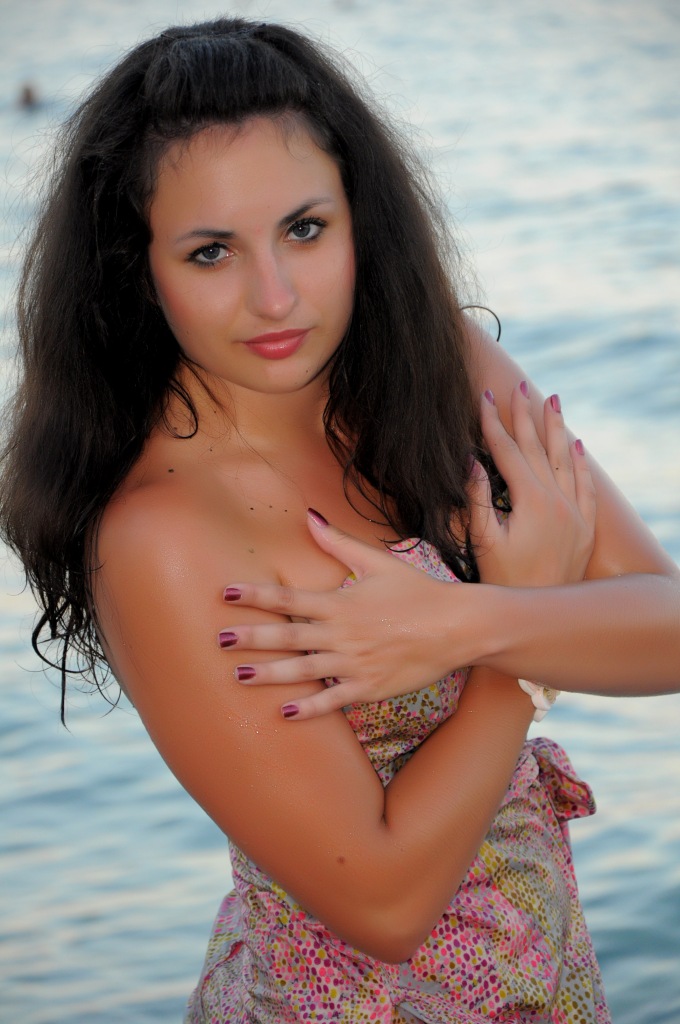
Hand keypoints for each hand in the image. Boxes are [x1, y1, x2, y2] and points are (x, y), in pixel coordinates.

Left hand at [220, 515, 471, 717]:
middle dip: (251, 638)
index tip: (225, 594)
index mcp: (341, 603)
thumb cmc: (418, 592)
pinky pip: (334, 699)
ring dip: (270, 674)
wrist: (458, 626)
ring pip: (304, 670)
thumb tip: (308, 515)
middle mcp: (343, 634)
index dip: (255, 596)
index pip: (289, 599)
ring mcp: (355, 663)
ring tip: (239, 677)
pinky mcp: (369, 687)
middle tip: (218, 641)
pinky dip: (310, 708)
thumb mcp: (378, 562)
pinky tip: (285, 713)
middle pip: (288, 637)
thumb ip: (338, 542)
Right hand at [470, 383, 595, 586]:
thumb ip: (476, 500)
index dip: (494, 424)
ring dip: (557, 428)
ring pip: (566, 459)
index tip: (485, 397)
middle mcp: (558, 501)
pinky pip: (585, 486)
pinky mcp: (585, 527)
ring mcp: (575, 513)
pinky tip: (578, 445)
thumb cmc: (504, 582)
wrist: (543, 615)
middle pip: (539, 448)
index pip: (509, 452)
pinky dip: (581, 463)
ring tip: (552, 400)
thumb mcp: (483, 542)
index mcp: (531, 502)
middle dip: (525, 415)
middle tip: (520, 386)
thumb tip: (470, 462)